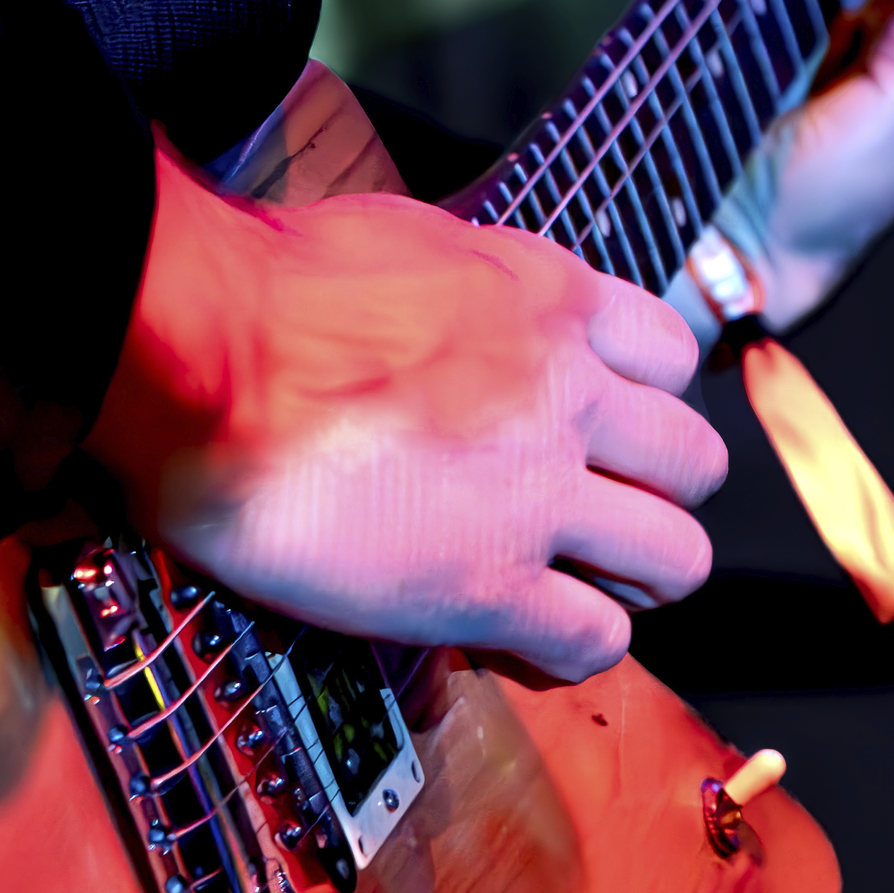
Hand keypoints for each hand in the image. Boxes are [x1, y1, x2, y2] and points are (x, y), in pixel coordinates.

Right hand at [85, 142, 727, 681]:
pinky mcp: (487, 584)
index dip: (645, 402)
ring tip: (582, 583)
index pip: (674, 356)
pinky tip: (529, 638)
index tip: (607, 429)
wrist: (200, 357)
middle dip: (657, 496)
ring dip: (637, 578)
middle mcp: (571, 394)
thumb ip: (475, 291)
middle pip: (694, 464)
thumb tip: (471, 312)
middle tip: (600, 516)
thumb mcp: (409, 245)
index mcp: (555, 300)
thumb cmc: (267, 291)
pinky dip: (574, 647)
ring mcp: (539, 495)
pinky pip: (593, 639)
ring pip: (675, 558)